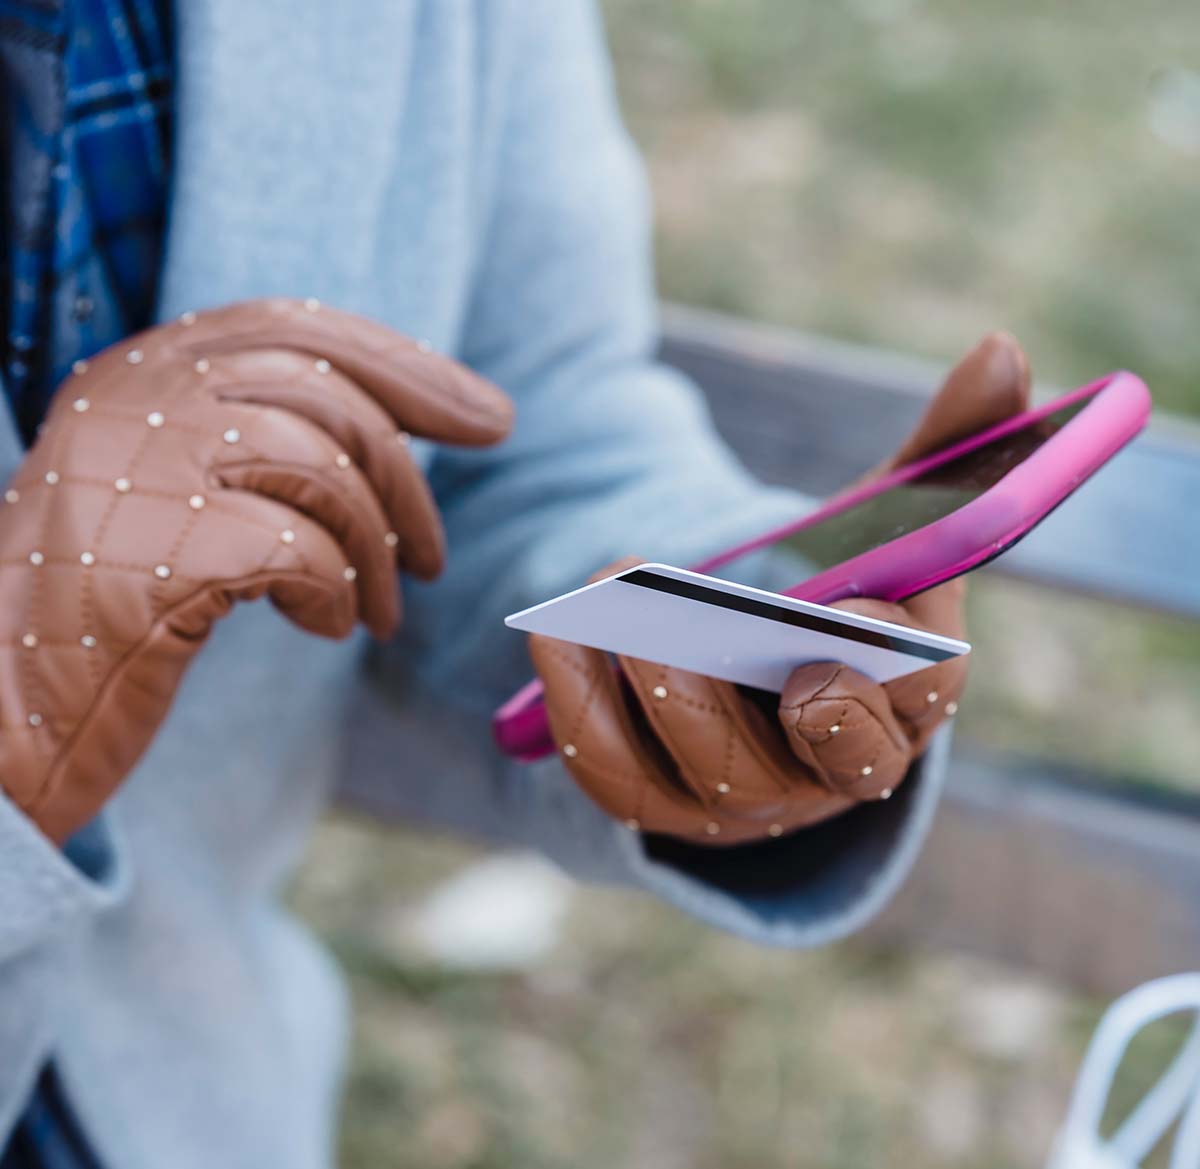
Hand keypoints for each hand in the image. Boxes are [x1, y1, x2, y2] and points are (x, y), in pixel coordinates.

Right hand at [0, 298, 511, 842]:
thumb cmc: (99, 611)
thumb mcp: (171, 499)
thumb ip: (258, 448)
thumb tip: (405, 434)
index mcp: (138, 373)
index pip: (297, 330)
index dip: (410, 370)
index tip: (489, 418)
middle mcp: (133, 398)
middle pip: (327, 395)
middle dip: (409, 482)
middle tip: (436, 560)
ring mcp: (139, 466)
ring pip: (324, 466)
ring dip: (376, 553)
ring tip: (377, 615)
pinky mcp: (154, 550)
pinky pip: (300, 548)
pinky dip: (334, 593)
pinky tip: (321, 628)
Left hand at [529, 333, 1028, 844]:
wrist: (750, 671)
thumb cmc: (832, 598)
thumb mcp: (883, 525)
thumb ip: (941, 452)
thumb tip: (1000, 351)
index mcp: (905, 703)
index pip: (923, 703)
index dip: (896, 662)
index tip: (859, 598)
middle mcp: (832, 772)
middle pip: (810, 760)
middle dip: (761, 688)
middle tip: (689, 622)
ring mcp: (747, 802)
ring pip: (710, 775)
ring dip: (660, 689)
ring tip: (613, 604)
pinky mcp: (663, 803)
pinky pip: (618, 776)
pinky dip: (583, 707)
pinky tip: (559, 638)